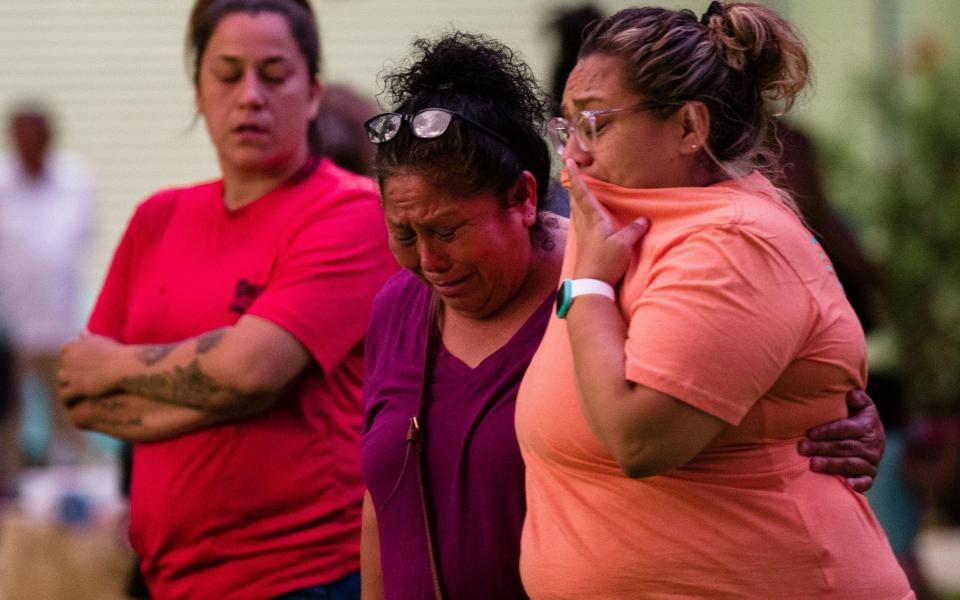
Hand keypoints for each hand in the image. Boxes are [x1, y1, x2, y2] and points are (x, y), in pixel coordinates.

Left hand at [59, 332, 123, 405]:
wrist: (125, 367)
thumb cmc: (117, 354)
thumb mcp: (101, 342)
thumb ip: (88, 338)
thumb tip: (82, 332)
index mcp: (71, 346)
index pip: (65, 354)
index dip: (73, 363)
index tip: (82, 369)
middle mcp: (67, 358)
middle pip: (63, 370)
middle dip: (69, 377)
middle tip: (80, 385)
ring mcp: (69, 373)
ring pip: (62, 383)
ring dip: (68, 389)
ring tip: (76, 397)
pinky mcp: (75, 387)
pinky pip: (65, 397)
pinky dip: (69, 401)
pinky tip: (76, 404)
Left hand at [566, 159, 648, 284]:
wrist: (591, 284)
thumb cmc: (605, 262)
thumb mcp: (624, 244)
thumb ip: (634, 230)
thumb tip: (643, 219)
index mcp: (594, 219)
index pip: (582, 193)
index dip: (576, 177)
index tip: (569, 162)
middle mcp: (585, 224)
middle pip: (576, 200)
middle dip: (573, 185)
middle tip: (570, 173)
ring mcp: (583, 235)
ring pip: (577, 210)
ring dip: (575, 198)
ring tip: (575, 190)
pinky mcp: (585, 244)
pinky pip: (581, 221)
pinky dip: (580, 212)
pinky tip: (583, 216)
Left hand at [798, 389, 884, 492]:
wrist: (873, 439)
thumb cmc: (858, 419)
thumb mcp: (862, 406)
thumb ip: (858, 398)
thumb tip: (852, 393)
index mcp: (866, 427)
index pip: (845, 429)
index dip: (826, 431)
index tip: (808, 433)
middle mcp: (871, 446)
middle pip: (844, 447)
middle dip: (821, 448)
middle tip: (802, 448)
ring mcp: (871, 462)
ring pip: (850, 464)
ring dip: (831, 464)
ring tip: (812, 464)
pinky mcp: (869, 476)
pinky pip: (866, 482)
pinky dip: (858, 484)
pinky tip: (846, 484)